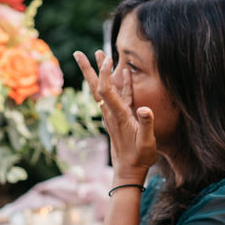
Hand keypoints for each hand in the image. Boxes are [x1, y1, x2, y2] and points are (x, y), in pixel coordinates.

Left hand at [74, 50, 156, 182]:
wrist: (129, 172)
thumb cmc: (140, 157)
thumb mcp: (147, 142)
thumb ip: (146, 124)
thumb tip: (144, 108)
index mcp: (118, 115)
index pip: (107, 90)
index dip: (105, 73)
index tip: (108, 59)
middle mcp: (112, 113)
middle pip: (96, 87)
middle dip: (88, 69)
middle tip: (77, 53)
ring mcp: (114, 115)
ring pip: (104, 89)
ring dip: (100, 73)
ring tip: (99, 55)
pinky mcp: (120, 117)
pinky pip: (118, 96)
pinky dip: (119, 83)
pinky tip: (123, 74)